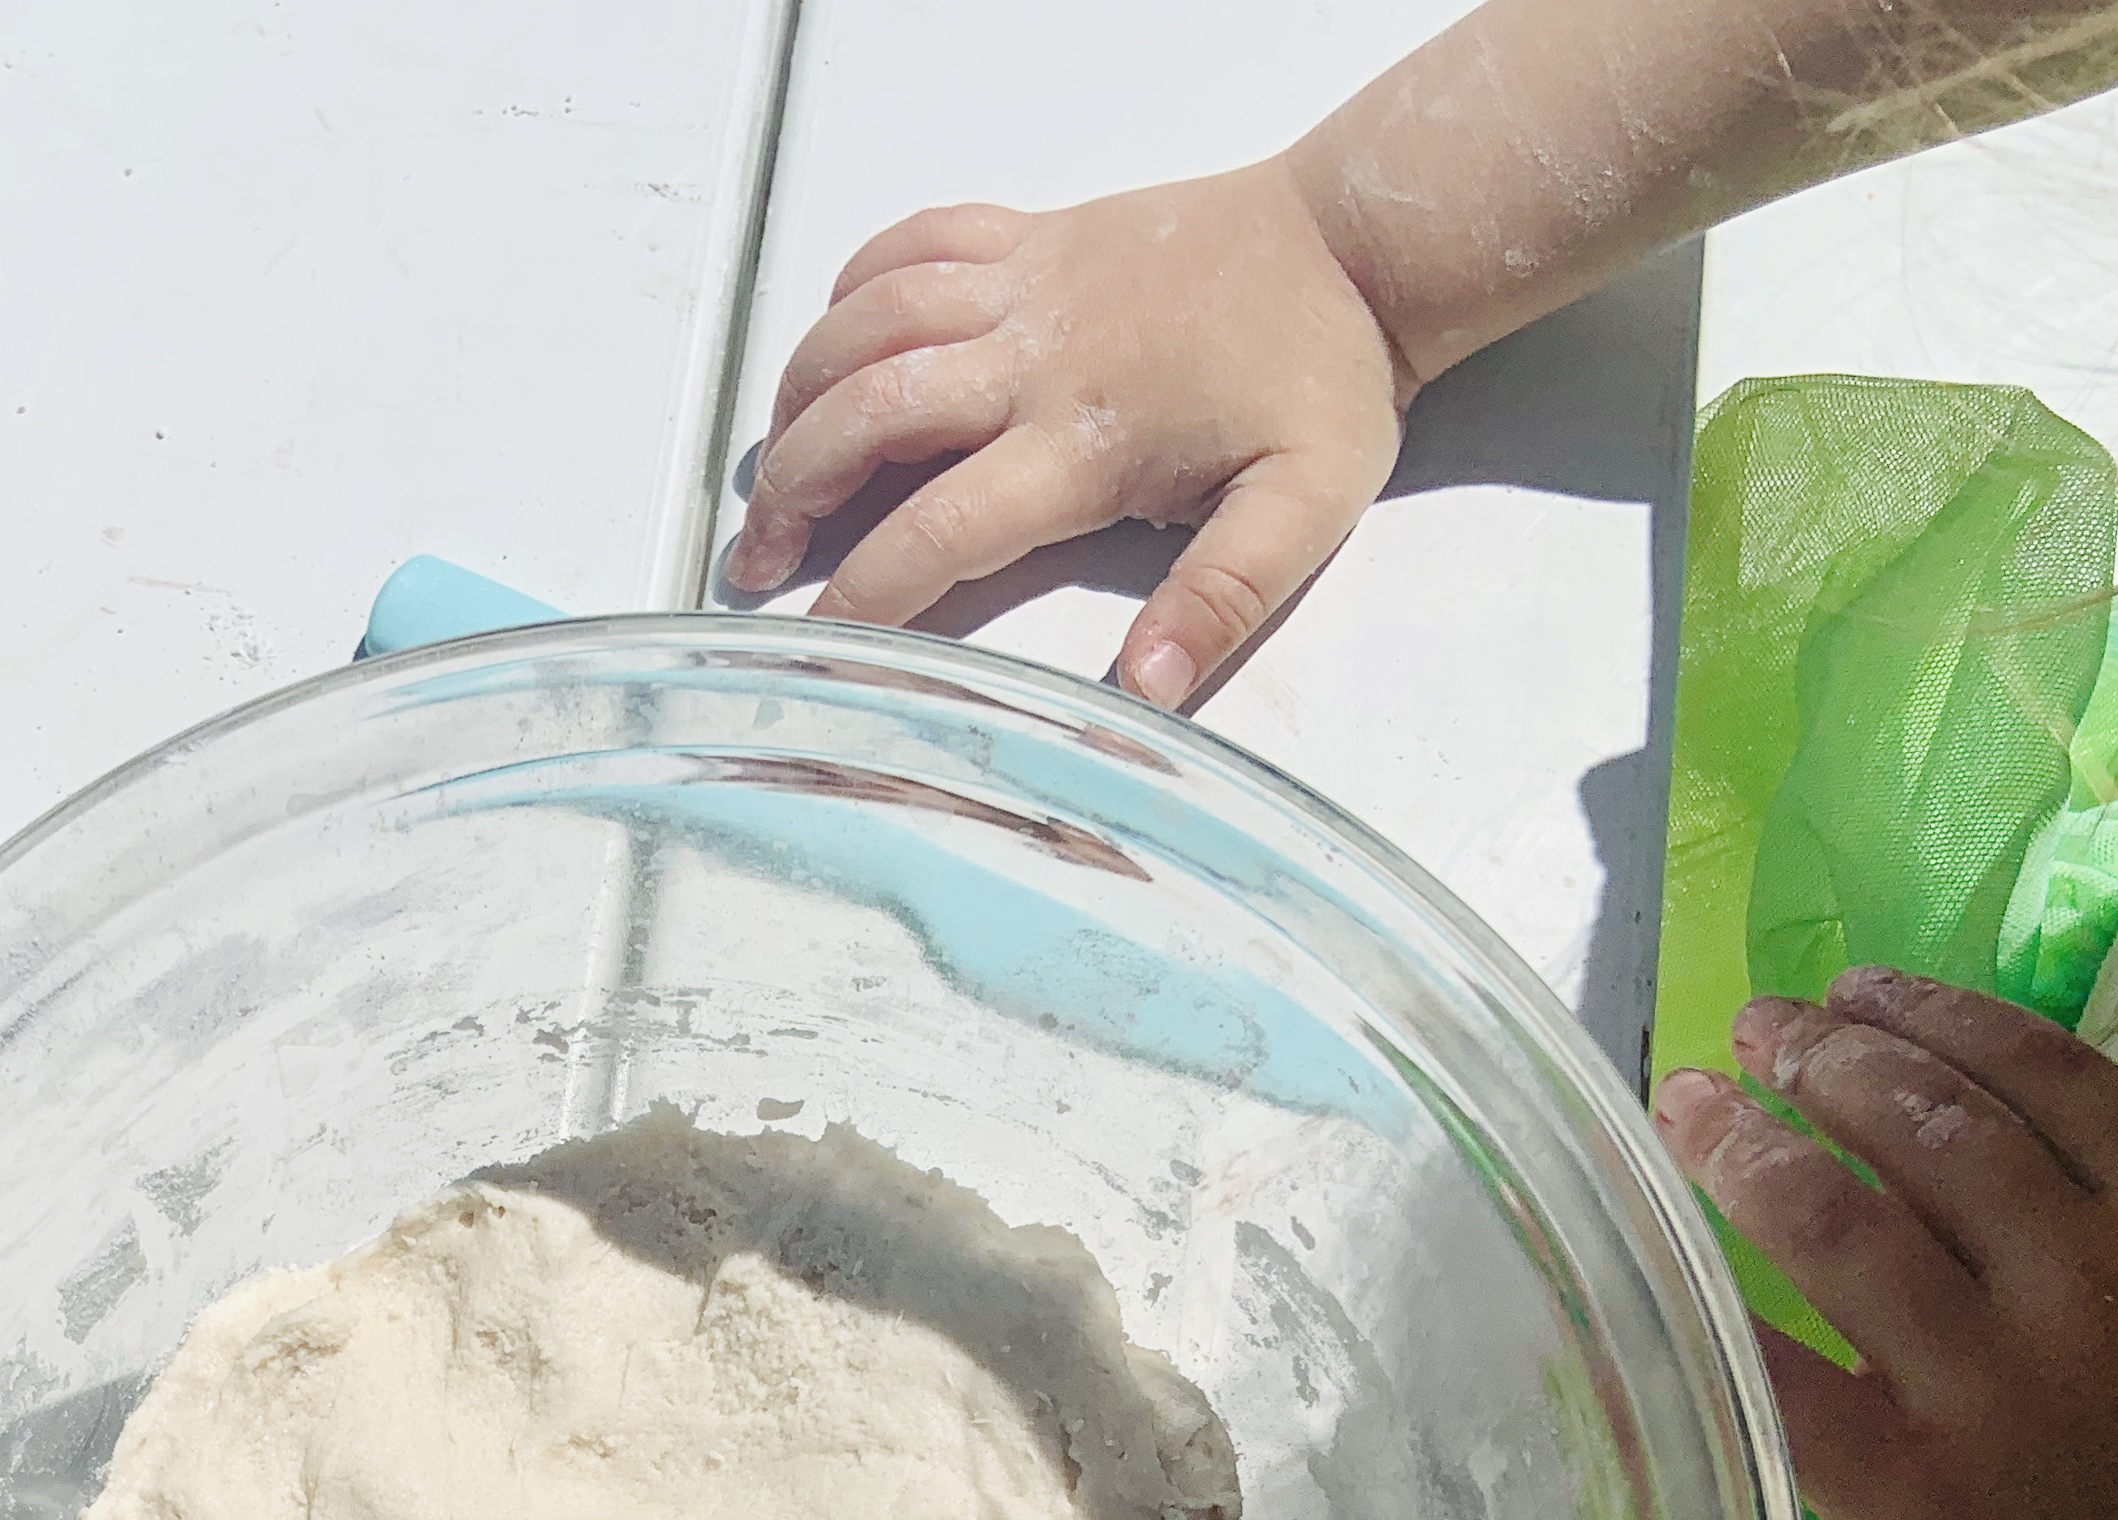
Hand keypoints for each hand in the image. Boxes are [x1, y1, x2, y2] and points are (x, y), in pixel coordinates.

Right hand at [718, 162, 1413, 707]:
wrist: (1359, 239)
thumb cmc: (1327, 375)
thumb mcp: (1304, 509)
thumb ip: (1220, 601)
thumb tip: (1145, 688)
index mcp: (1085, 439)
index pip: (939, 527)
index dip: (864, 589)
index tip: (820, 637)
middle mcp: (1034, 353)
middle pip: (865, 416)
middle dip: (790, 492)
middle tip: (758, 559)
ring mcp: (1027, 282)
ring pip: (866, 322)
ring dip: (799, 392)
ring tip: (773, 460)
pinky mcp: (1034, 233)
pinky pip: (913, 242)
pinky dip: (854, 287)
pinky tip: (837, 342)